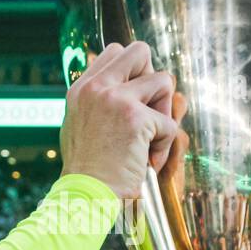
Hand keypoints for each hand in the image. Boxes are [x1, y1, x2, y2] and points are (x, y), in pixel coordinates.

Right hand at [59, 41, 178, 199]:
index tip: (136, 102)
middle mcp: (96, 87)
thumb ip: (99, 103)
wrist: (85, 197)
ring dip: (165, 112)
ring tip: (150, 140)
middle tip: (150, 112)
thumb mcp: (81, 127)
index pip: (116, 53)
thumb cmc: (87, 173)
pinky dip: (165, 146)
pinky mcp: (135, 118)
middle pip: (140, 52)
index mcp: (81, 89)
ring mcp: (115, 99)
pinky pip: (170, 123)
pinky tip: (147, 162)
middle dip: (154, 80)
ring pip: (164, 81)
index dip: (135, 73)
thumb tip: (131, 89)